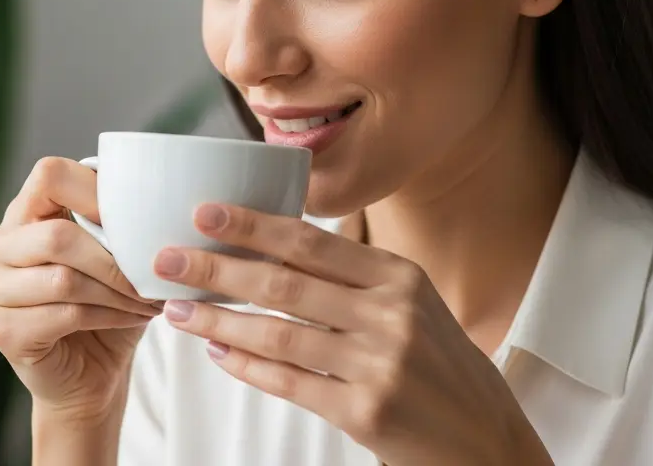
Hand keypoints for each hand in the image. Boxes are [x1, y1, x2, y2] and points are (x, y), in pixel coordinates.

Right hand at [0, 157, 163, 424]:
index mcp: (20, 214)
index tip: (138, 219)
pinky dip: (110, 315)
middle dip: (115, 259)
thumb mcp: (116, 254)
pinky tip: (132, 318)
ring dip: (118, 291)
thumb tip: (159, 202)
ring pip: (64, 279)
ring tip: (149, 298)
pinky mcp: (4, 331)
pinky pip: (66, 314)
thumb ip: (120, 222)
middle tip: (154, 275)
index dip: (96, 192)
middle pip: (57, 235)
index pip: (49, 175)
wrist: (90, 374)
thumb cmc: (106, 303)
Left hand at [152, 204, 550, 464]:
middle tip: (167, 257)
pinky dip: (247, 366)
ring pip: (278, 332)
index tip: (204, 211)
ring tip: (177, 309)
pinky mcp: (365, 411)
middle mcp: (391, 314)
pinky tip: (218, 352)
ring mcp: (378, 364)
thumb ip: (355, 279)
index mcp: (400, 277)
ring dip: (219, 319)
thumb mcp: (413, 306)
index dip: (253, 224)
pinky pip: (289, 382)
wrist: (485, 440)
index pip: (312, 241)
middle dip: (217, 267)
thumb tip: (273, 248)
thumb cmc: (440, 369)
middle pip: (285, 282)